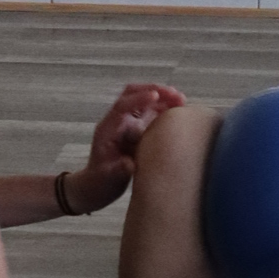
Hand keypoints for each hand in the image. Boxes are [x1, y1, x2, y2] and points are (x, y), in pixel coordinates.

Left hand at [75, 82, 184, 210]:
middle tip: (176, 95)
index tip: (156, 96)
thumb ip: (118, 170)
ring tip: (182, 100)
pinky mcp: (137, 129)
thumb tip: (130, 164)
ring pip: (144, 101)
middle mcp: (118, 121)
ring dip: (162, 97)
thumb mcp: (107, 178)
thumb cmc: (100, 182)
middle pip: (133, 94)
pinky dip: (164, 109)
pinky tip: (178, 112)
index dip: (139, 99)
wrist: (96, 186)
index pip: (122, 106)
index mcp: (108, 128)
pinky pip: (150, 112)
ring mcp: (128, 123)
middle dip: (154, 90)